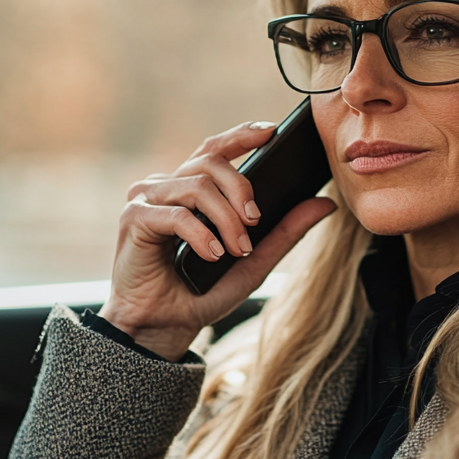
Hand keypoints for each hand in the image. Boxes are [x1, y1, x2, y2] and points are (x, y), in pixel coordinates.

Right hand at [97, 121, 335, 360]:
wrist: (163, 326)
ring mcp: (147, 199)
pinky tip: (212, 254)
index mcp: (192, 189)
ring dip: (226, 218)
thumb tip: (324, 203)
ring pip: (197, 186)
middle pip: (210, 161)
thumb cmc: (201, 292)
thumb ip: (285, 231)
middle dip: (241, 188)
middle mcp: (168, 186)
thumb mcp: (254, 261)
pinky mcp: (134, 218)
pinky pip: (175, 214)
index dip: (242, 135)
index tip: (272, 132)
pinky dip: (201, 234)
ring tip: (237, 247)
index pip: (216, 149)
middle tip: (256, 221)